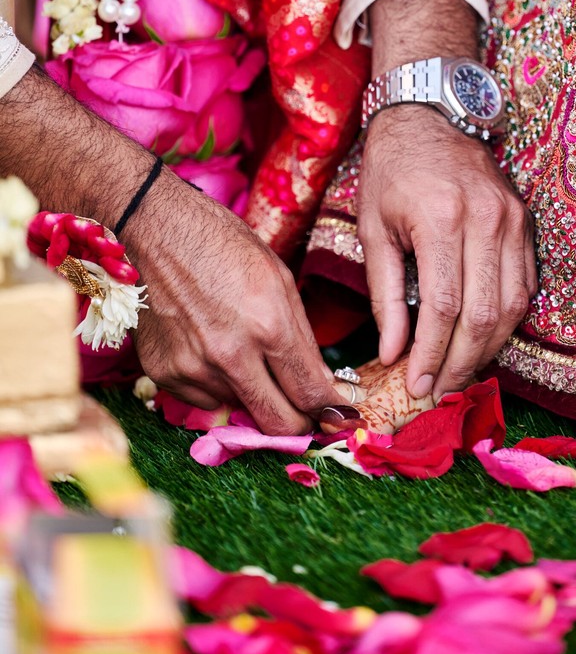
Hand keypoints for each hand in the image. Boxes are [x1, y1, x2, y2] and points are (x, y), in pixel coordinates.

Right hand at [126, 169, 347, 434]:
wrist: (162, 230)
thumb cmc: (228, 247)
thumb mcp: (282, 282)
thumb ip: (304, 342)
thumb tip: (323, 390)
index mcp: (269, 326)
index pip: (310, 395)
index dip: (330, 413)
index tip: (337, 418)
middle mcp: (230, 355)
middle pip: (277, 424)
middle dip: (297, 423)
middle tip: (303, 412)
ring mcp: (192, 367)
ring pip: (239, 408)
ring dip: (249, 392)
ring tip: (238, 348)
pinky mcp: (163, 372)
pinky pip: (203, 399)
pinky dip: (214, 383)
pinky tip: (209, 346)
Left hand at [357, 106, 536, 398]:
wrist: (429, 114)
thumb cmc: (391, 171)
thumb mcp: (374, 230)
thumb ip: (385, 295)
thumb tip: (391, 353)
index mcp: (441, 218)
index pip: (444, 307)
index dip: (433, 354)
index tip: (417, 386)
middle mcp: (485, 219)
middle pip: (484, 314)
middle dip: (463, 362)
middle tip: (441, 392)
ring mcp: (512, 220)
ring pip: (513, 305)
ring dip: (489, 348)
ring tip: (461, 373)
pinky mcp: (525, 221)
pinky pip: (525, 284)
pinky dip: (506, 319)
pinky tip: (483, 339)